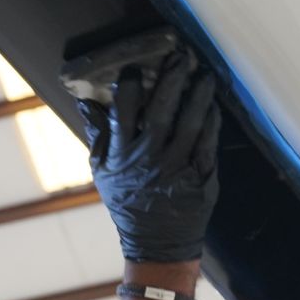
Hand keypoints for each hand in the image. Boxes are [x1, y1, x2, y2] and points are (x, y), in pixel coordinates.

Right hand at [80, 50, 219, 264]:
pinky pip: (208, 143)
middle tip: (181, 57)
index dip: (128, 86)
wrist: (156, 242)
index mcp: (122, 155)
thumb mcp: (102, 172)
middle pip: (161, 111)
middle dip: (171, 80)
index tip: (134, 67)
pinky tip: (213, 106)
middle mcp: (149, 158)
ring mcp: (177, 168)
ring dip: (199, 96)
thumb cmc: (127, 203)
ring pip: (191, 123)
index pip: (122, 112)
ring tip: (205, 75)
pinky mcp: (200, 177)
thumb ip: (97, 134)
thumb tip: (85, 102)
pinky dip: (212, 122)